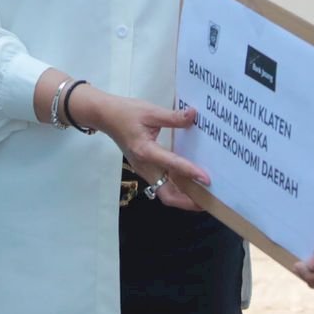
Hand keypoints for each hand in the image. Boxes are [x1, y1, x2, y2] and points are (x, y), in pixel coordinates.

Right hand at [79, 88, 211, 212]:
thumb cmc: (126, 112)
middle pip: (166, 194)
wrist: (105, 116)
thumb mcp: (150, 111)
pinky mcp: (145, 169)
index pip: (172, 165)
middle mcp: (145, 166)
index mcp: (146, 151)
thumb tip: (193, 115)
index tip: (206, 179)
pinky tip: (190, 184)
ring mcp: (144, 170)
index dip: (190, 172)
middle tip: (208, 200)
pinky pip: (162, 185)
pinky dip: (177, 189)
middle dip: (187, 201)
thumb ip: (173, 117)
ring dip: (183, 198)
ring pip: (165, 192)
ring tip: (203, 196)